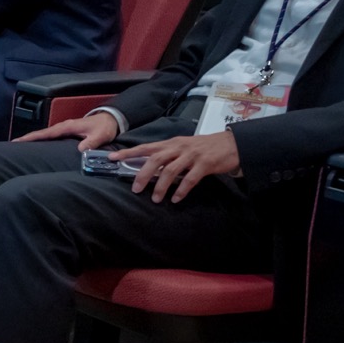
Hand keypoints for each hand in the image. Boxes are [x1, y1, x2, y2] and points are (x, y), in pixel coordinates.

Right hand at [14, 110, 120, 150]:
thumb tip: (80, 151)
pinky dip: (42, 139)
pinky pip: (50, 136)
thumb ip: (91, 143)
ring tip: (21, 145)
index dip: (32, 137)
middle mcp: (63, 126)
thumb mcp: (100, 135)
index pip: (46, 133)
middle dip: (27, 138)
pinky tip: (37, 145)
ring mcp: (64, 129)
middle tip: (13, 144)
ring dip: (33, 139)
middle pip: (41, 133)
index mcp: (67, 126)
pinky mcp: (67, 132)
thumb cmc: (104, 127)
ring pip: (45, 134)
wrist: (111, 120)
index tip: (18, 141)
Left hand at [110, 131, 241, 202]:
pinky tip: (176, 199)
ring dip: (161, 186)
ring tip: (155, 199)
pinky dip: (181, 190)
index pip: (146, 147)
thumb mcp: (183, 147)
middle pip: (155, 159)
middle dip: (143, 174)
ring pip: (171, 170)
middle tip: (135, 189)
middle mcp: (179, 147)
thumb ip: (167, 156)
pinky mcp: (205, 164)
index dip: (128, 152)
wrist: (231, 144)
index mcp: (171, 143)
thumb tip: (148, 169)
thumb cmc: (204, 147)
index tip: (112, 158)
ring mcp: (192, 155)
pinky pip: (190, 179)